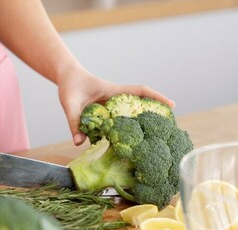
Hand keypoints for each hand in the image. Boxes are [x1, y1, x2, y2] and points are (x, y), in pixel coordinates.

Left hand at [57, 68, 174, 145]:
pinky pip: (117, 122)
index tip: (171, 105)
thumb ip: (74, 122)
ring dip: (140, 124)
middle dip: (154, 114)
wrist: (66, 77)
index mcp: (112, 91)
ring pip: (130, 115)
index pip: (139, 91)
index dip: (156, 97)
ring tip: (151, 141)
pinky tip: (126, 143)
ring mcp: (111, 106)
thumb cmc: (70, 86)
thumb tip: (79, 143)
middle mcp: (115, 98)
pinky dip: (123, 131)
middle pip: (140, 105)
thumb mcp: (69, 104)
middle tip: (168, 128)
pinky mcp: (105, 113)